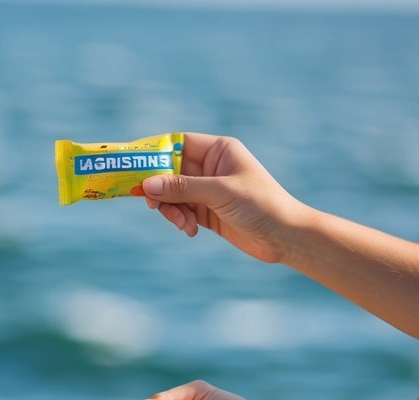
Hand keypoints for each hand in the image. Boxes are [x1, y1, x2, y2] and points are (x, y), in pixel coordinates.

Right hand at [135, 133, 308, 263]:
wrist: (284, 236)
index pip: (177, 144)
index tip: (134, 166)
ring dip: (171, 210)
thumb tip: (147, 185)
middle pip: (169, 172)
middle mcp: (211, 167)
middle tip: (149, 203)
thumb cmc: (260, 205)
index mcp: (218, 150)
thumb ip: (182, 188)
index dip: (154, 153)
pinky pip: (181, 211)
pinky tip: (190, 230)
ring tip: (183, 224)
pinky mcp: (207, 212)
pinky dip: (180, 220)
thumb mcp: (219, 193)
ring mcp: (207, 190)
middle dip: (160, 189)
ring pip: (172, 195)